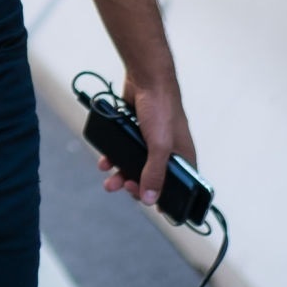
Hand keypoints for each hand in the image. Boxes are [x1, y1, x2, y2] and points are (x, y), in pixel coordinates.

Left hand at [99, 71, 195, 206]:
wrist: (145, 78)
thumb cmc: (161, 109)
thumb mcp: (159, 146)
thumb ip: (154, 173)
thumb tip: (150, 199)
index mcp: (183, 157)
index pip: (180, 187)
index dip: (169, 199)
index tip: (155, 208)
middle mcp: (168, 151)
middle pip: (154, 179)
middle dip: (138, 187)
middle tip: (125, 187)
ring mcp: (151, 142)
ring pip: (135, 166)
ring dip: (122, 175)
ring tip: (109, 181)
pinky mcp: (135, 132)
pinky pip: (123, 151)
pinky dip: (113, 158)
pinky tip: (104, 162)